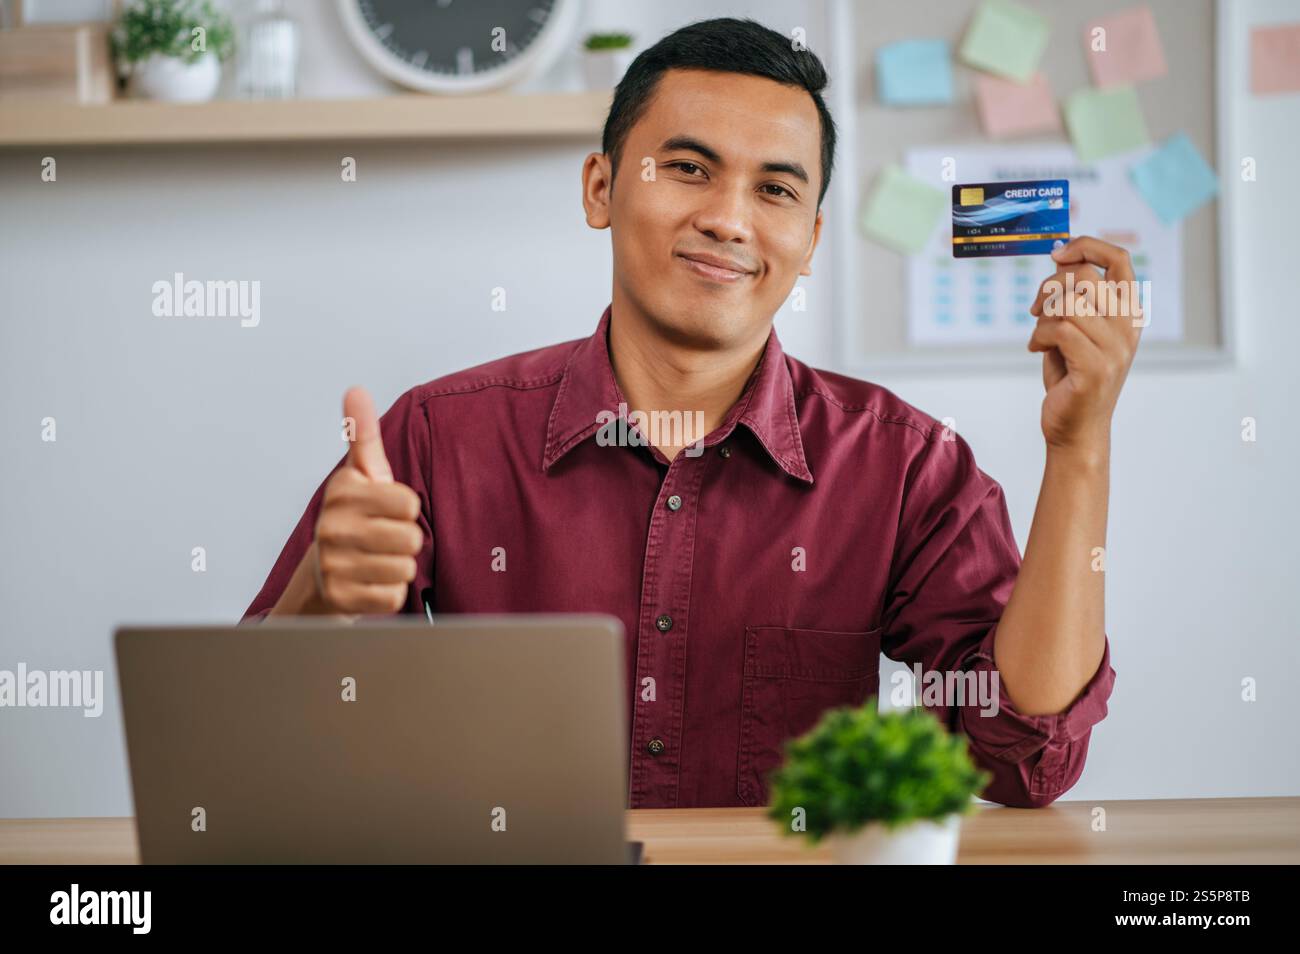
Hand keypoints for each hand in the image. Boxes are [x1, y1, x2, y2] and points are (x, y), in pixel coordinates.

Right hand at [312, 387, 421, 614]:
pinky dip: (389, 594)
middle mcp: (332, 526)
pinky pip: (392, 596)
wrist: (320, 577)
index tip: (385, 511)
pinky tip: (370, 583)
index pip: (410, 503)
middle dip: (406, 542)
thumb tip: (355, 390)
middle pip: (411, 538)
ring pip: (404, 568)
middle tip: (383, 540)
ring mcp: (332, 563)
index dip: (406, 510)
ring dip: (398, 568)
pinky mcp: (339, 597)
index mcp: (343, 491)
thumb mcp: (361, 475)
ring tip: (376, 561)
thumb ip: (363, 435)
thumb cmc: (353, 520)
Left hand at [1027, 236, 1143, 452]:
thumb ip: (1075, 297)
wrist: (1076, 428)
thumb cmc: (1071, 377)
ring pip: (1069, 302)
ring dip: (1043, 316)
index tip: (1057, 254)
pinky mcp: (1096, 367)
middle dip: (1049, 287)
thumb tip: (1061, 258)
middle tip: (1037, 309)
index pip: (1119, 259)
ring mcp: (1115, 348)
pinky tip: (1037, 350)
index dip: (1087, 247)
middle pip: (1084, 277)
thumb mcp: (1076, 329)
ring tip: (1040, 336)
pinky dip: (1039, 336)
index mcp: (1128, 313)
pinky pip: (1059, 329)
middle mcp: (1128, 327)